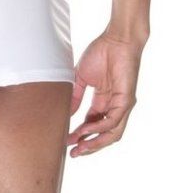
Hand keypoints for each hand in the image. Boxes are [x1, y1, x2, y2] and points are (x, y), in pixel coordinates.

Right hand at [67, 32, 144, 157]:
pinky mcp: (127, 101)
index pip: (92, 124)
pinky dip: (100, 128)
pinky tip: (88, 130)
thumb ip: (75, 96)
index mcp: (103, 101)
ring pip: (112, 134)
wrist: (116, 39)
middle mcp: (114, 106)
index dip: (80, 135)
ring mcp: (122, 105)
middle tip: (73, 153)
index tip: (66, 141)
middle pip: (103, 134)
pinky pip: (114, 121)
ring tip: (80, 148)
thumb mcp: (82, 78)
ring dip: (95, 143)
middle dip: (88, 145)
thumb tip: (66, 113)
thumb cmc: (101, 52)